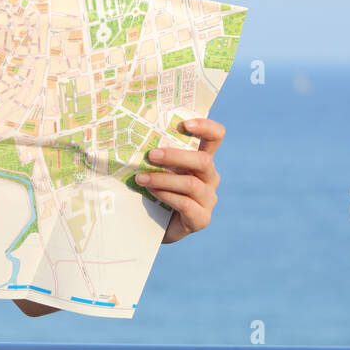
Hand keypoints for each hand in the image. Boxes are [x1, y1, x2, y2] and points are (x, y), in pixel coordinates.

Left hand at [138, 117, 222, 243]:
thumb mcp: (158, 168)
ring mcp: (208, 199)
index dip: (206, 127)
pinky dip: (166, 195)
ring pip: (192, 184)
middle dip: (176, 156)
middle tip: (151, 155)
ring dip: (163, 179)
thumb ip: (156, 154)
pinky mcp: (202, 219)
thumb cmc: (155, 189)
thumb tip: (133, 136)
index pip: (216, 136)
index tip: (184, 124)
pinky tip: (150, 192)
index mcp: (202, 159)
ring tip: (141, 178)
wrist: (155, 225)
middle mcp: (210, 177)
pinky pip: (186, 204)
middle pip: (204, 161)